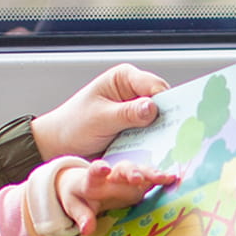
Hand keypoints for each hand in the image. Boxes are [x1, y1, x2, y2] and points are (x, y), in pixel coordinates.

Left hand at [32, 64, 169, 159]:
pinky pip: (153, 137)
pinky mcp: (137, 131)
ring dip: (162, 136)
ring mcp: (137, 113)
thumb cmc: (73, 125)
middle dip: (167, 121)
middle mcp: (134, 92)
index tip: (174, 120)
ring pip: (160, 122)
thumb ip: (126, 113)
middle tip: (175, 137)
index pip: (154, 86)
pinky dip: (155, 146)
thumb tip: (153, 108)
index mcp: (125, 78)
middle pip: (162, 104)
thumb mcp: (99, 118)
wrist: (60, 146)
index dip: (165, 102)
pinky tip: (159, 157)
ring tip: (170, 150)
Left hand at [57, 161, 181, 233]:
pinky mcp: (138, 183)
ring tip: (165, 178)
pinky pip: (150, 178)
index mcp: (92, 180)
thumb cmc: (79, 196)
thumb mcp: (74, 206)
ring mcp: (126, 178)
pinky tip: (173, 179)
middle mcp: (112, 175)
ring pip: (139, 171)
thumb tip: (87, 229)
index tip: (104, 169)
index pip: (94, 172)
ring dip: (151, 174)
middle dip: (131, 172)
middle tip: (138, 178)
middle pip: (122, 169)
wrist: (85, 184)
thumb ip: (81, 216)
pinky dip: (160, 178)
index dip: (99, 169)